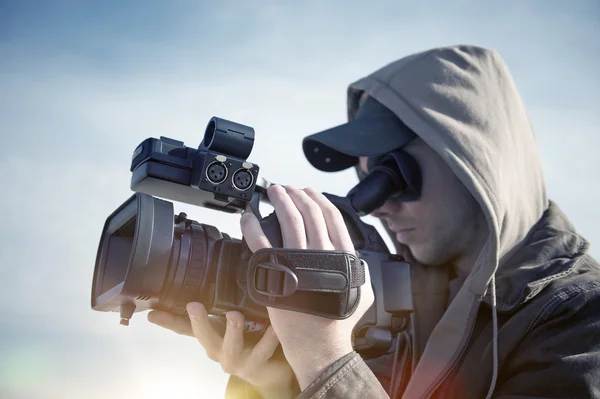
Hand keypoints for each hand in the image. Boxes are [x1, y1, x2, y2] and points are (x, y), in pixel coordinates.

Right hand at [147, 306, 296, 397]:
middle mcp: (218, 350)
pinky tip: (273, 326)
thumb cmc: (245, 338)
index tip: (153, 312)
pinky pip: (263, 350)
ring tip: (235, 315)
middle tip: (193, 305)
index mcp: (209, 336)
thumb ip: (218, 301)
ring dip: (232, 331)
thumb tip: (208, 272)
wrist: (268, 368)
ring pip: (231, 347)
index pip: (184, 327)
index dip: (168, 320)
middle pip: (203, 337)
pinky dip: (268, 338)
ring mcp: (236, 360)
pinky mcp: (256, 365)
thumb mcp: (227, 320)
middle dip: (198, 321)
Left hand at [240, 185, 373, 389]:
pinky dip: (252, 225)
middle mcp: (321, 253)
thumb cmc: (338, 323)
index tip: (308, 190)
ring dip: (279, 201)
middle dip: (296, 195)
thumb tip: (357, 259)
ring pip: (288, 220)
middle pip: (308, 213)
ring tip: (272, 192)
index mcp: (342, 255)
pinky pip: (260, 241)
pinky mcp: (275, 271)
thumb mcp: (361, 294)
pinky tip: (247, 216)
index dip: (318, 199)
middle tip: (285, 188)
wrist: (319, 345)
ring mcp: (298, 261)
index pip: (331, 217)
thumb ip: (360, 272)